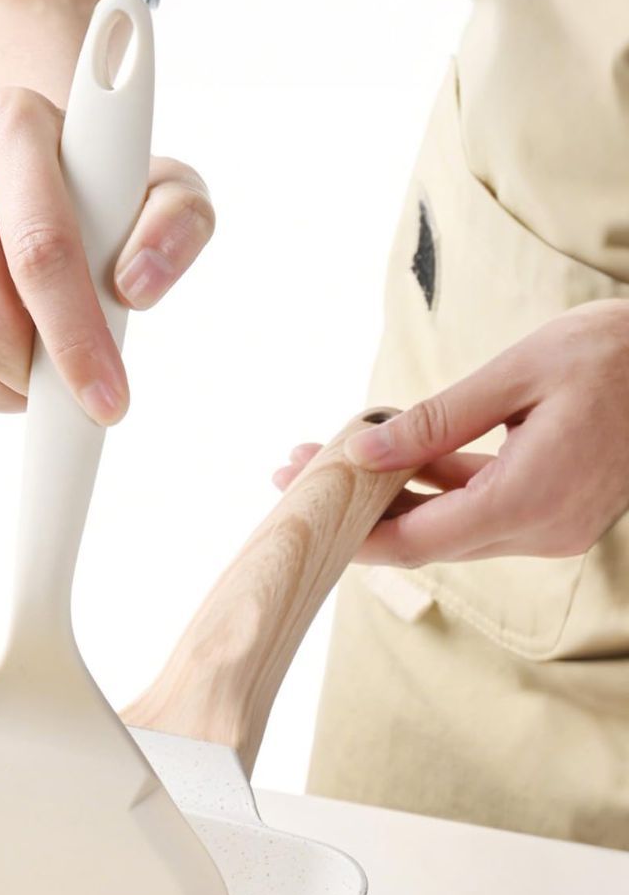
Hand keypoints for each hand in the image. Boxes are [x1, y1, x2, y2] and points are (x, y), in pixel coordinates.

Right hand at [0, 88, 212, 421]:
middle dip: (32, 377)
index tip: (108, 398)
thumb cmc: (95, 183)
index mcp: (11, 125)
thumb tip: (135, 287)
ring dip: (1, 392)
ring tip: (40, 379)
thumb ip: (177, 223)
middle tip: (72, 393)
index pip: (38, 249)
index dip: (74, 337)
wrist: (16, 163)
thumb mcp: (162, 185)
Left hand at [273, 300, 628, 565]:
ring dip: (392, 497)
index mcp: (528, 500)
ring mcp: (551, 528)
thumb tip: (363, 450)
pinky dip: (437, 487)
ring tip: (332, 457)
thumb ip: (437, 420)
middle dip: (359, 510)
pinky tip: (394, 457)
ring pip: (449, 526)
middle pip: (424, 540)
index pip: (416, 541)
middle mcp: (540, 530)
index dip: (353, 532)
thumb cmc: (620, 353)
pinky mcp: (556, 513)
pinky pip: (480, 508)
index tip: (302, 507)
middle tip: (297, 469)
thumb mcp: (519, 373)